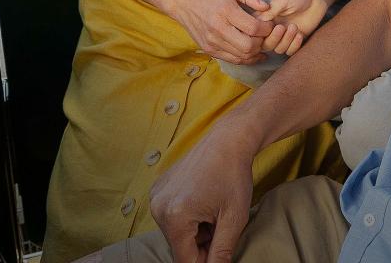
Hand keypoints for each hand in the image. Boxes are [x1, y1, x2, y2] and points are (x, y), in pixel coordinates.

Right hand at [150, 127, 257, 262]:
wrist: (228, 139)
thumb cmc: (234, 175)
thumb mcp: (233, 219)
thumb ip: (221, 252)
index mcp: (176, 217)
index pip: (184, 260)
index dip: (204, 261)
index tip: (218, 252)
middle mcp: (158, 207)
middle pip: (178, 246)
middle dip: (200, 244)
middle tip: (220, 224)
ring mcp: (155, 196)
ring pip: (175, 232)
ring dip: (194, 231)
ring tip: (212, 210)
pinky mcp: (158, 188)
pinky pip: (170, 215)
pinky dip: (187, 217)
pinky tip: (202, 200)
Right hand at [170, 0, 271, 64]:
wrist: (187, 4)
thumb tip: (267, 8)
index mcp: (226, 12)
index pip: (254, 28)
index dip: (267, 28)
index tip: (270, 24)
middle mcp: (218, 29)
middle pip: (249, 46)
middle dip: (262, 42)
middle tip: (265, 35)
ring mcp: (213, 42)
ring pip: (242, 56)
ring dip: (256, 51)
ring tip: (260, 42)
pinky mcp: (210, 51)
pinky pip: (233, 60)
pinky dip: (246, 58)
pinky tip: (253, 52)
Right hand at [255, 0, 333, 55]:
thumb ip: (270, 11)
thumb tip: (257, 23)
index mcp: (265, 18)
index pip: (255, 32)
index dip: (259, 33)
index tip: (270, 25)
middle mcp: (273, 28)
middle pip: (265, 44)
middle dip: (273, 38)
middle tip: (282, 27)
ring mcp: (284, 35)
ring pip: (278, 49)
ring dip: (286, 41)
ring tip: (294, 27)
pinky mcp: (296, 40)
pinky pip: (290, 51)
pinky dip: (294, 45)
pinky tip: (300, 34)